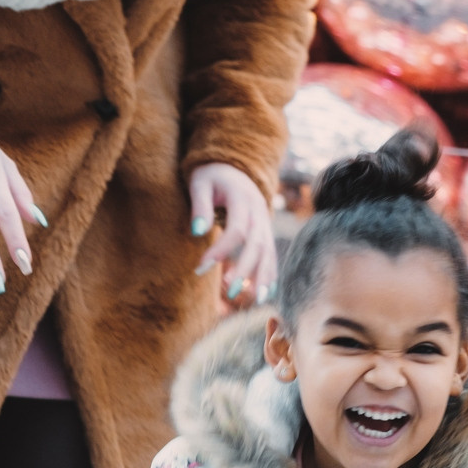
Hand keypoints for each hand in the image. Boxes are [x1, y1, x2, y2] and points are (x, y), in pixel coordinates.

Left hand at [188, 163, 275, 310]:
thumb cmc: (210, 177)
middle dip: (245, 269)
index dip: (221, 249)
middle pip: (257, 243)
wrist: (232, 167)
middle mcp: (259, 211)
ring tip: (257, 300)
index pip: (237, 229)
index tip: (200, 267)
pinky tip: (265, 292)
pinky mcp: (265, 230)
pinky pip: (271, 253)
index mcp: (243, 198)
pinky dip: (270, 272)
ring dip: (264, 275)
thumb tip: (197, 232)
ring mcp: (265, 221)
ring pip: (269, 250)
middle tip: (230, 291)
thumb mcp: (200, 183)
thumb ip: (199, 206)